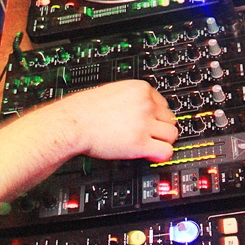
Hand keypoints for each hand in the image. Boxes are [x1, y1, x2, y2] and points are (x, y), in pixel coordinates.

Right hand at [50, 80, 177, 162]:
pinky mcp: (140, 143)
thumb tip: (143, 109)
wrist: (73, 123)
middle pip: (170, 119)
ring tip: (148, 144)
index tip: (151, 123)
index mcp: (140, 89)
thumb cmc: (84, 109)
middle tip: (148, 134)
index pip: (164, 103)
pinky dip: (160, 155)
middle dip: (160, 128)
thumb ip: (132, 98)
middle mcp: (145, 104)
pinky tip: (150, 154)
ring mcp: (144, 123)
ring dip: (162, 141)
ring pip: (172, 135)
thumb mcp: (113, 92)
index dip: (157, 116)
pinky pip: (166, 151)